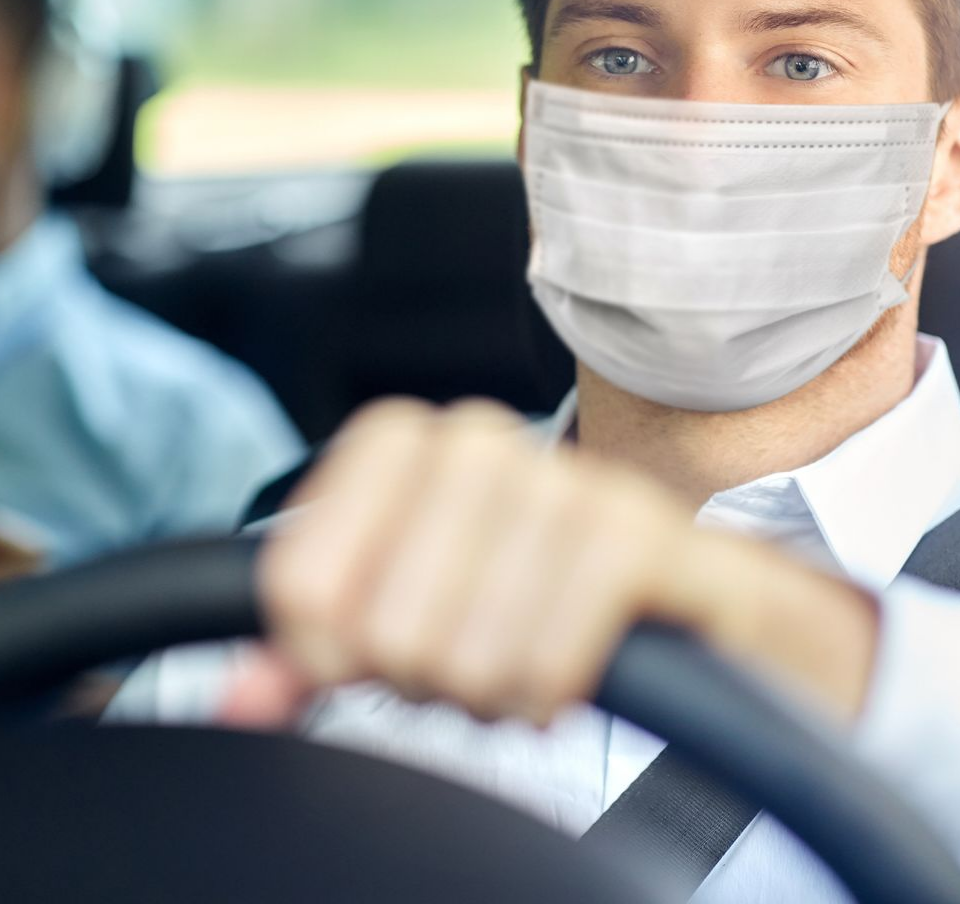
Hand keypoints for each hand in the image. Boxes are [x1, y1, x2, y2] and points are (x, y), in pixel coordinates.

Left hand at [222, 398, 878, 728]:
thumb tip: (235, 701)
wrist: (685, 588)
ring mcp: (562, 477)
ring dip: (492, 695)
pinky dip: (548, 693)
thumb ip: (316, 651)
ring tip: (520, 665)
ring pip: (466, 654)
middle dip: (425, 679)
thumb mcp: (413, 610)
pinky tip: (565, 674)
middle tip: (470, 659)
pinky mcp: (637, 530)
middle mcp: (479, 441)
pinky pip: (547, 658)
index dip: (320, 646)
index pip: (300, 575)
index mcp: (406, 443)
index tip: (361, 661)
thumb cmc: (531, 592)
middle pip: (384, 632)